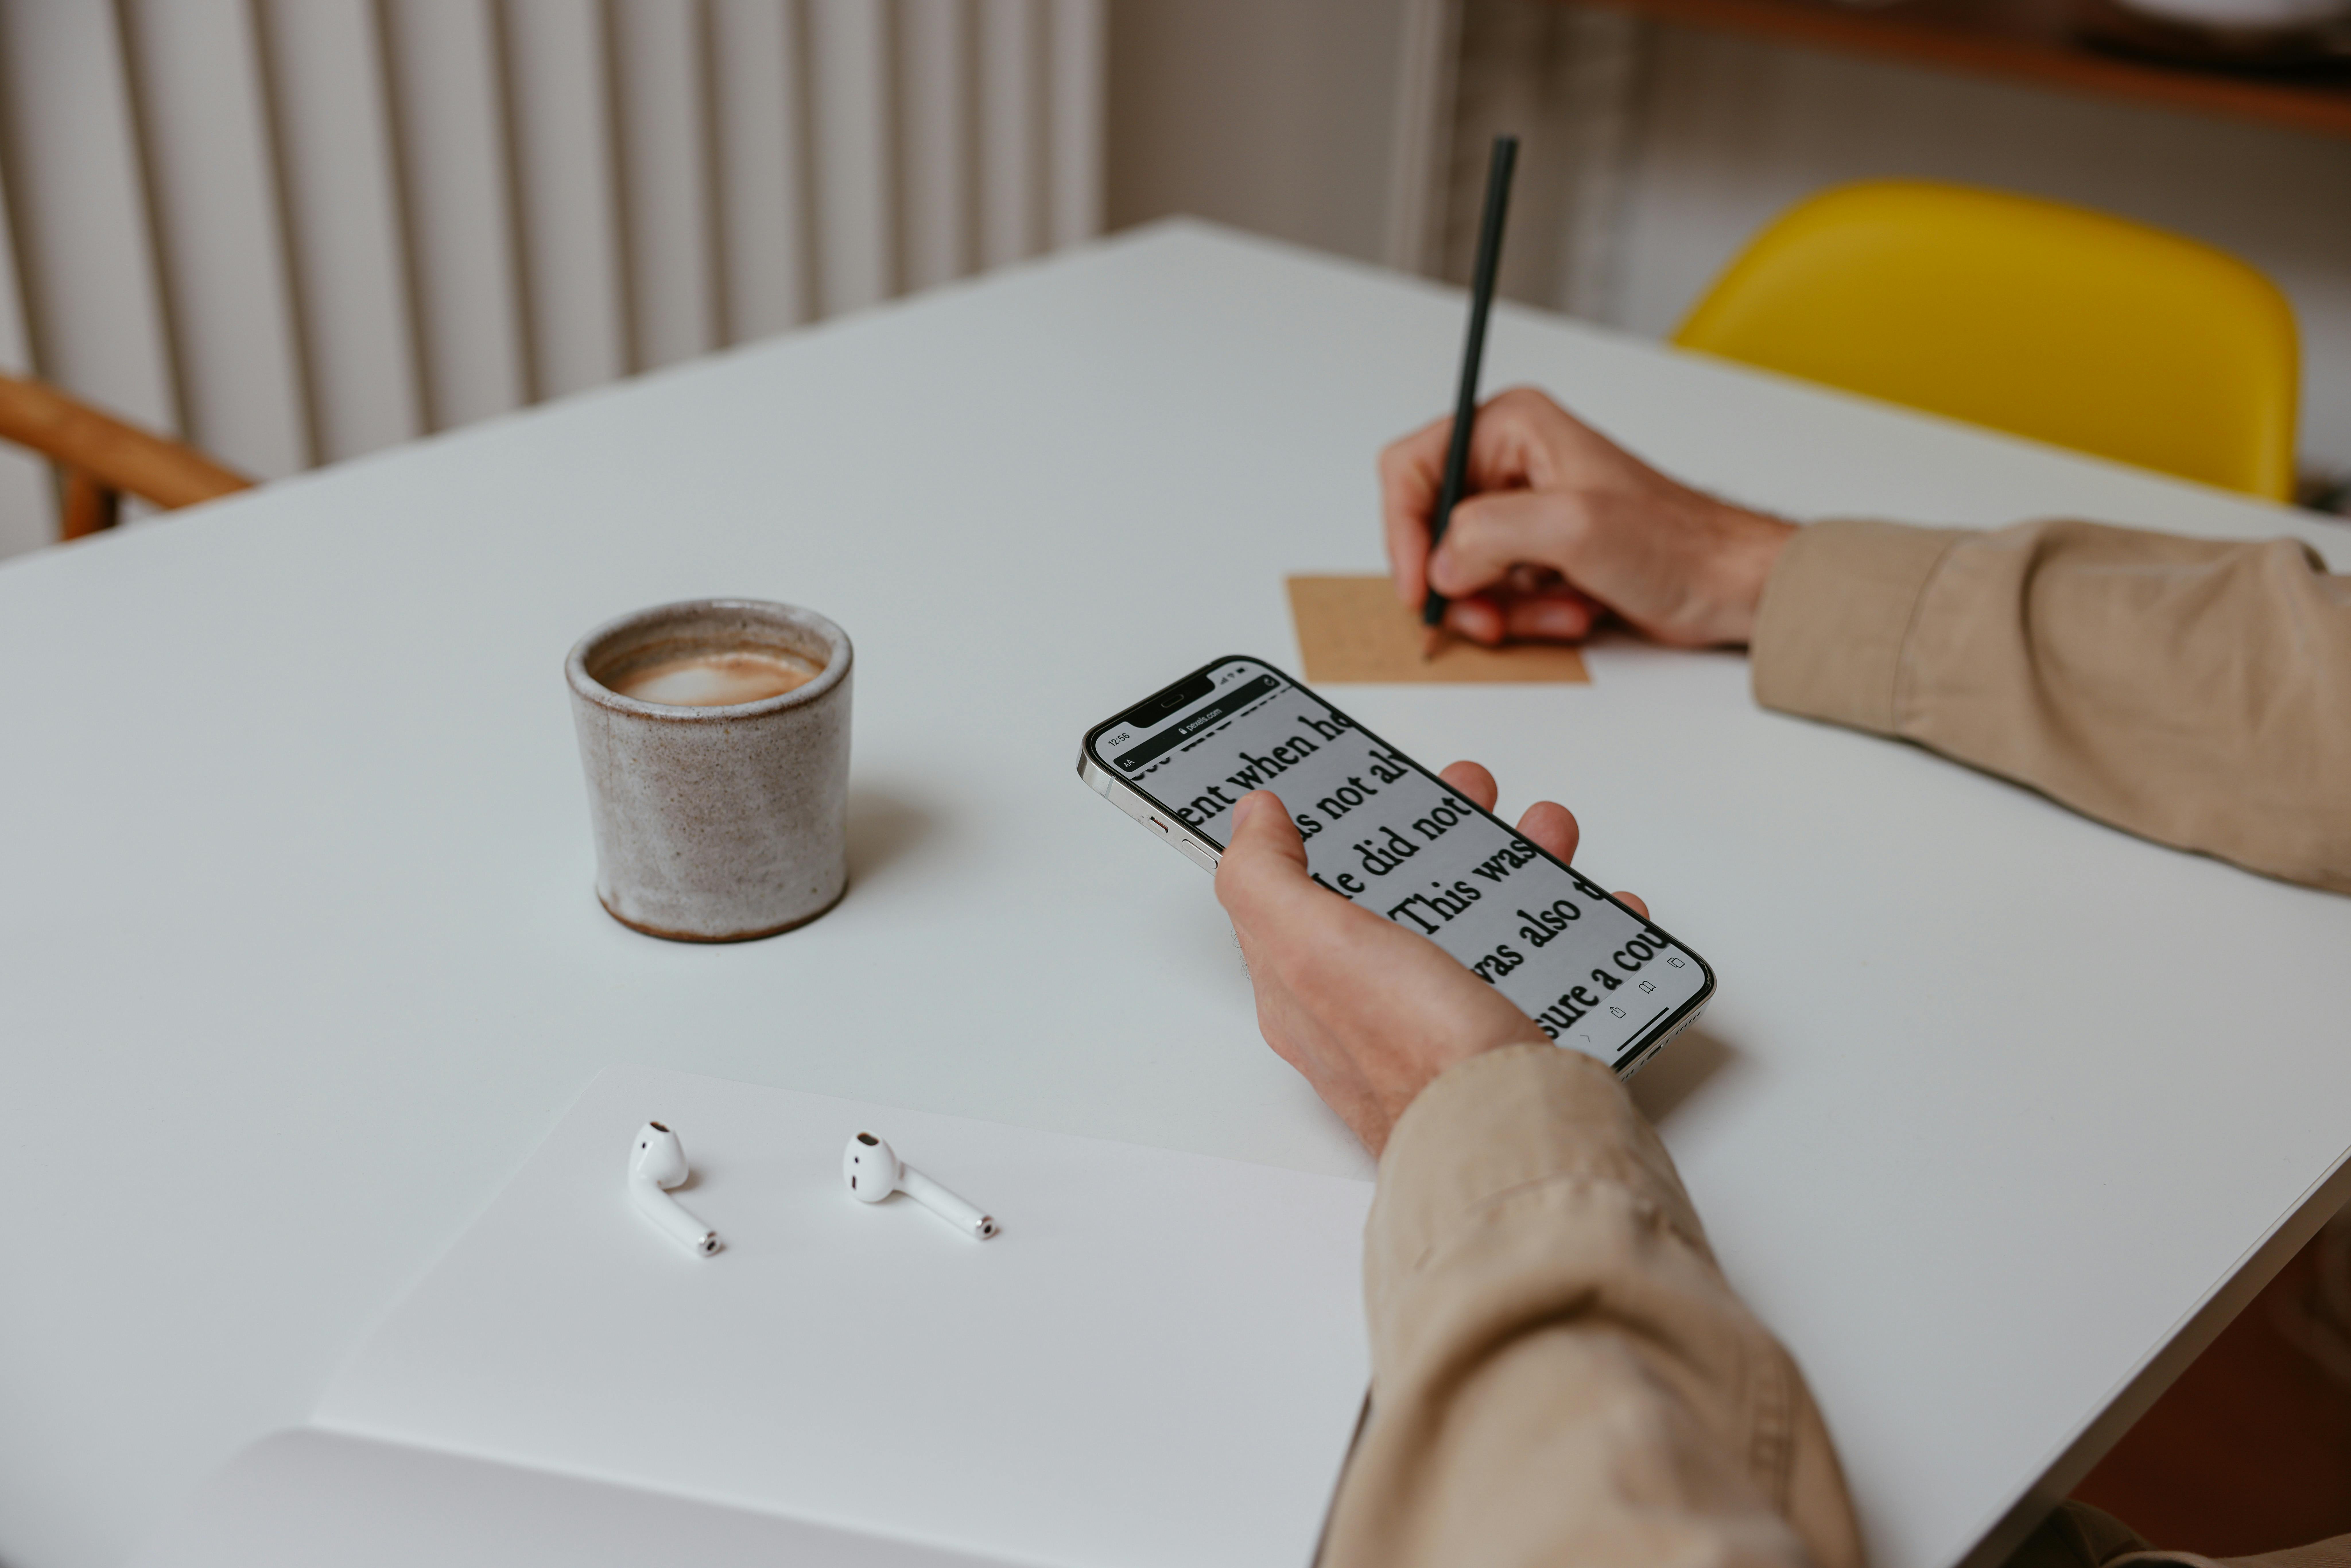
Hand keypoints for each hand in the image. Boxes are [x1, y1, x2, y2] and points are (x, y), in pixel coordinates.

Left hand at [1213, 761, 1647, 1156]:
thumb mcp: (1310, 943)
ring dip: (1512, 866)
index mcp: (1309, 987)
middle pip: (1395, 899)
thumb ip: (1265, 878)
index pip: (1295, 896)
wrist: (1514, 1138)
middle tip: (1468, 792)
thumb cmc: (1414, 1052)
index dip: (1316, 834)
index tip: (1351, 786)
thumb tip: (1251, 821)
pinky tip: (1595, 909)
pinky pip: (1540, 972)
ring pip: (1476, 925)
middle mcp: (1372, 1009)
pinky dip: (1569, 932)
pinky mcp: (1507, 1042)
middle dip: (1434, 834)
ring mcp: (1444, 1025)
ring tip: (1544, 832)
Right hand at [1380, 387, 1794, 647]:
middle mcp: (1510, 465)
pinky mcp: (1537, 556)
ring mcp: (1523, 514)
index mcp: (1511, 428)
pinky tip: (1572, 610)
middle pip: (1431, 530)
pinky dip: (1526, 617)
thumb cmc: (1677, 541)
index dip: (1402, 530)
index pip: (1411, 468)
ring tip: (1557, 609)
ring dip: (1502, 608)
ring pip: (1461, 572)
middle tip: (1488, 615)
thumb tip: (1442, 565)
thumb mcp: (1575, 526)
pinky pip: (1495, 596)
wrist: (1728, 583)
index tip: (1419, 585)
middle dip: (1460, 583)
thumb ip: (1490, 534)